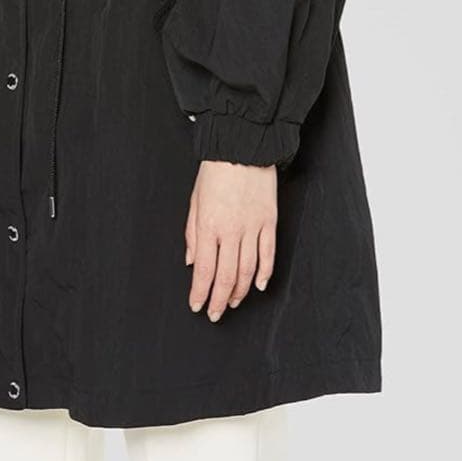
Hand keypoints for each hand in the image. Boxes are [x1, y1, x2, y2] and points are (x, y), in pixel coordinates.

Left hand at [186, 160, 277, 321]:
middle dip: (219, 300)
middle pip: (226, 276)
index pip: (204, 270)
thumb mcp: (194, 200)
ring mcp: (253, 227)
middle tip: (215, 313)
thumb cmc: (215, 171)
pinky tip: (258, 285)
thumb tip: (192, 261)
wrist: (242, 147)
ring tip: (232, 302)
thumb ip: (192, 233)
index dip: (200, 293)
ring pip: (247, 271)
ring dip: (239, 291)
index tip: (197, 306)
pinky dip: (264, 274)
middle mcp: (232, 231)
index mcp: (209, 225)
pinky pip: (268, 255)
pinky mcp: (270, 222)